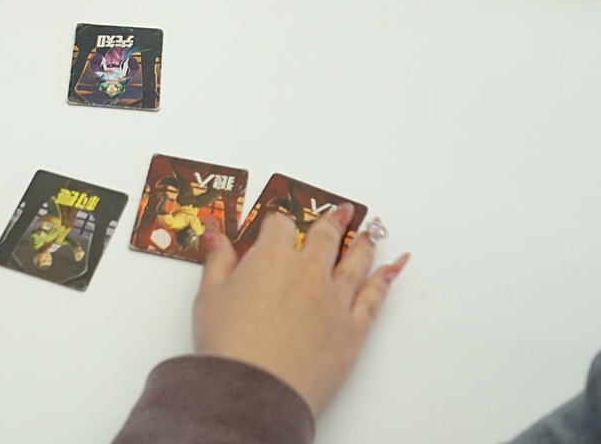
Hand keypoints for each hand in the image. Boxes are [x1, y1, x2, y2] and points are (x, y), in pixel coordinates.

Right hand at [191, 206, 406, 415]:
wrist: (257, 388)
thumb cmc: (229, 344)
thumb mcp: (209, 296)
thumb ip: (218, 260)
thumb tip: (216, 233)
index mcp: (272, 258)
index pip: (279, 226)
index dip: (278, 223)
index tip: (278, 224)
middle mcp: (308, 272)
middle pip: (325, 237)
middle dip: (334, 221)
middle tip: (344, 211)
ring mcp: (335, 301)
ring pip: (355, 264)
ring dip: (364, 245)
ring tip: (371, 233)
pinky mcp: (352, 330)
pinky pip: (373, 299)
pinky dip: (384, 282)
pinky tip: (391, 270)